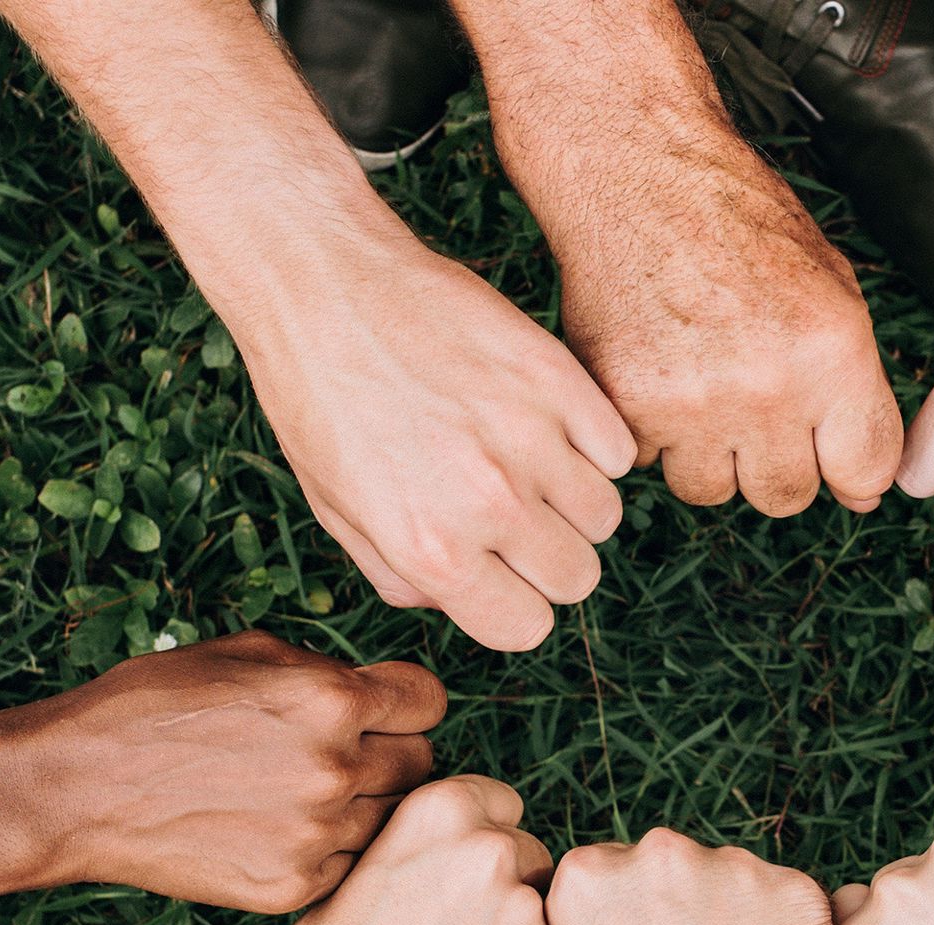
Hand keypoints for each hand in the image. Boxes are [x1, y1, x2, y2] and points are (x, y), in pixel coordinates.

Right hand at [0, 631, 442, 910]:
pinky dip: (331, 851)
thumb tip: (380, 692)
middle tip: (346, 756)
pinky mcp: (292, 887)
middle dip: (392, 754)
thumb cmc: (152, 707)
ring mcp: (316, 835)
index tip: (384, 710)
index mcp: (329, 698)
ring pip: (392, 822)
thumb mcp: (244, 653)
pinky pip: (350, 866)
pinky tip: (284, 832)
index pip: (430, 702)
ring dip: (364, 807)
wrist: (76, 789)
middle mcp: (334, 768)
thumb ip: (327, 670)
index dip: (406, 703)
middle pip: (422, 765)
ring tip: (306, 795)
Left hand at [245, 239, 634, 650]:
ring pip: (605, 515)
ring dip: (573, 499)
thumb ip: (403, 574)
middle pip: (577, 576)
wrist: (324, 286)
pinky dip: (591, 442)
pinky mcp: (557, 377)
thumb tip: (462, 599)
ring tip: (523, 459)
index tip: (497, 571)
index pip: (526, 628)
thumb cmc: (317, 399)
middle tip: (511, 513)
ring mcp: (530, 437)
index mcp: (430, 550)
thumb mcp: (337, 510)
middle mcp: (488, 503)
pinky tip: (543, 419)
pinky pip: (616, 448)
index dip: (512, 602)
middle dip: (548, 556)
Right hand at [257, 776, 567, 924]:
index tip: (457, 879)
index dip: (481, 841)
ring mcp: (526, 909)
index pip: (503, 805)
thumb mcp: (365, 865)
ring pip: (546, 912)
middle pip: (531, 856)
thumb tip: (465, 838)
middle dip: (505, 889)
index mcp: (442, 808)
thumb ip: (430, 843)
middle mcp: (492, 847)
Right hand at [545, 829, 837, 924]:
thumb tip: (598, 908)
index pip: (616, 871)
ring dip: (740, 918)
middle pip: (676, 865)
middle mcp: (657, 855)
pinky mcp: (798, 894)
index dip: (636, 921)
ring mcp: (733, 870)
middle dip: (685, 908)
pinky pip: (794, 905)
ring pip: (737, 880)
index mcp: (588, 875)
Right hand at [548, 150, 901, 517]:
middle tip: (754, 406)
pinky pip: (649, 462)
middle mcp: (767, 387)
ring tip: (701, 385)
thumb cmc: (739, 224)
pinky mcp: (627, 405)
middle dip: (775, 463)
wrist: (640, 176)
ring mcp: (692, 403)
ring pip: (711, 490)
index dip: (850, 472)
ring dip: (710, 454)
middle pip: (785, 496)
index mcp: (831, 353)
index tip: (832, 456)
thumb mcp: (832, 289)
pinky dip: (652, 433)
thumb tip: (864, 491)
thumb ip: (857, 391)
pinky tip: (658, 373)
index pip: (865, 472)